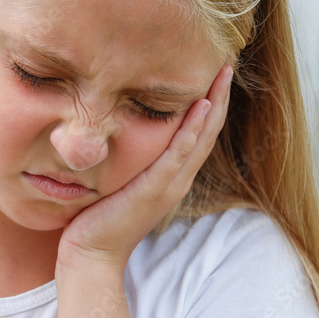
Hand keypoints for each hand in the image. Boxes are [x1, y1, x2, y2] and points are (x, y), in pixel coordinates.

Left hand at [57, 64, 233, 271]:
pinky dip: (193, 128)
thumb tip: (111, 130)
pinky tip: (201, 105)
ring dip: (214, 103)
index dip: (209, 104)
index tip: (213, 73)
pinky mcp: (155, 189)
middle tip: (227, 62)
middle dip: (219, 96)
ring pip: (201, 137)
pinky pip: (179, 153)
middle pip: (207, 130)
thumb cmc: (96, 220)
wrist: (91, 255)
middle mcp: (177, 179)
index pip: (197, 134)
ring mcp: (170, 185)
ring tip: (223, 72)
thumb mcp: (116, 181)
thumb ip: (124, 161)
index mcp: (170, 177)